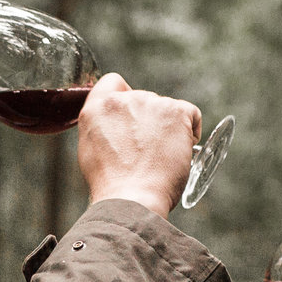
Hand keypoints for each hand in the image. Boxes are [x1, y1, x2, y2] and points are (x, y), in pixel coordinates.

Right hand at [76, 72, 198, 217]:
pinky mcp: (176, 111)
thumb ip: (103, 127)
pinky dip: (189, 132)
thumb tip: (120, 126)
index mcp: (97, 107)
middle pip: (143, 100)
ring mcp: (150, 103)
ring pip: (166, 109)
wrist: (131, 199)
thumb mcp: (91, 150)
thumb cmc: (113, 185)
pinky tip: (179, 151)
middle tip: (146, 153)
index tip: (131, 120)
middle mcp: (122, 99)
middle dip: (148, 121)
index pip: (114, 83)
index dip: (125, 99)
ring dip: (167, 129)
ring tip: (160, 159)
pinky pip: (190, 114)